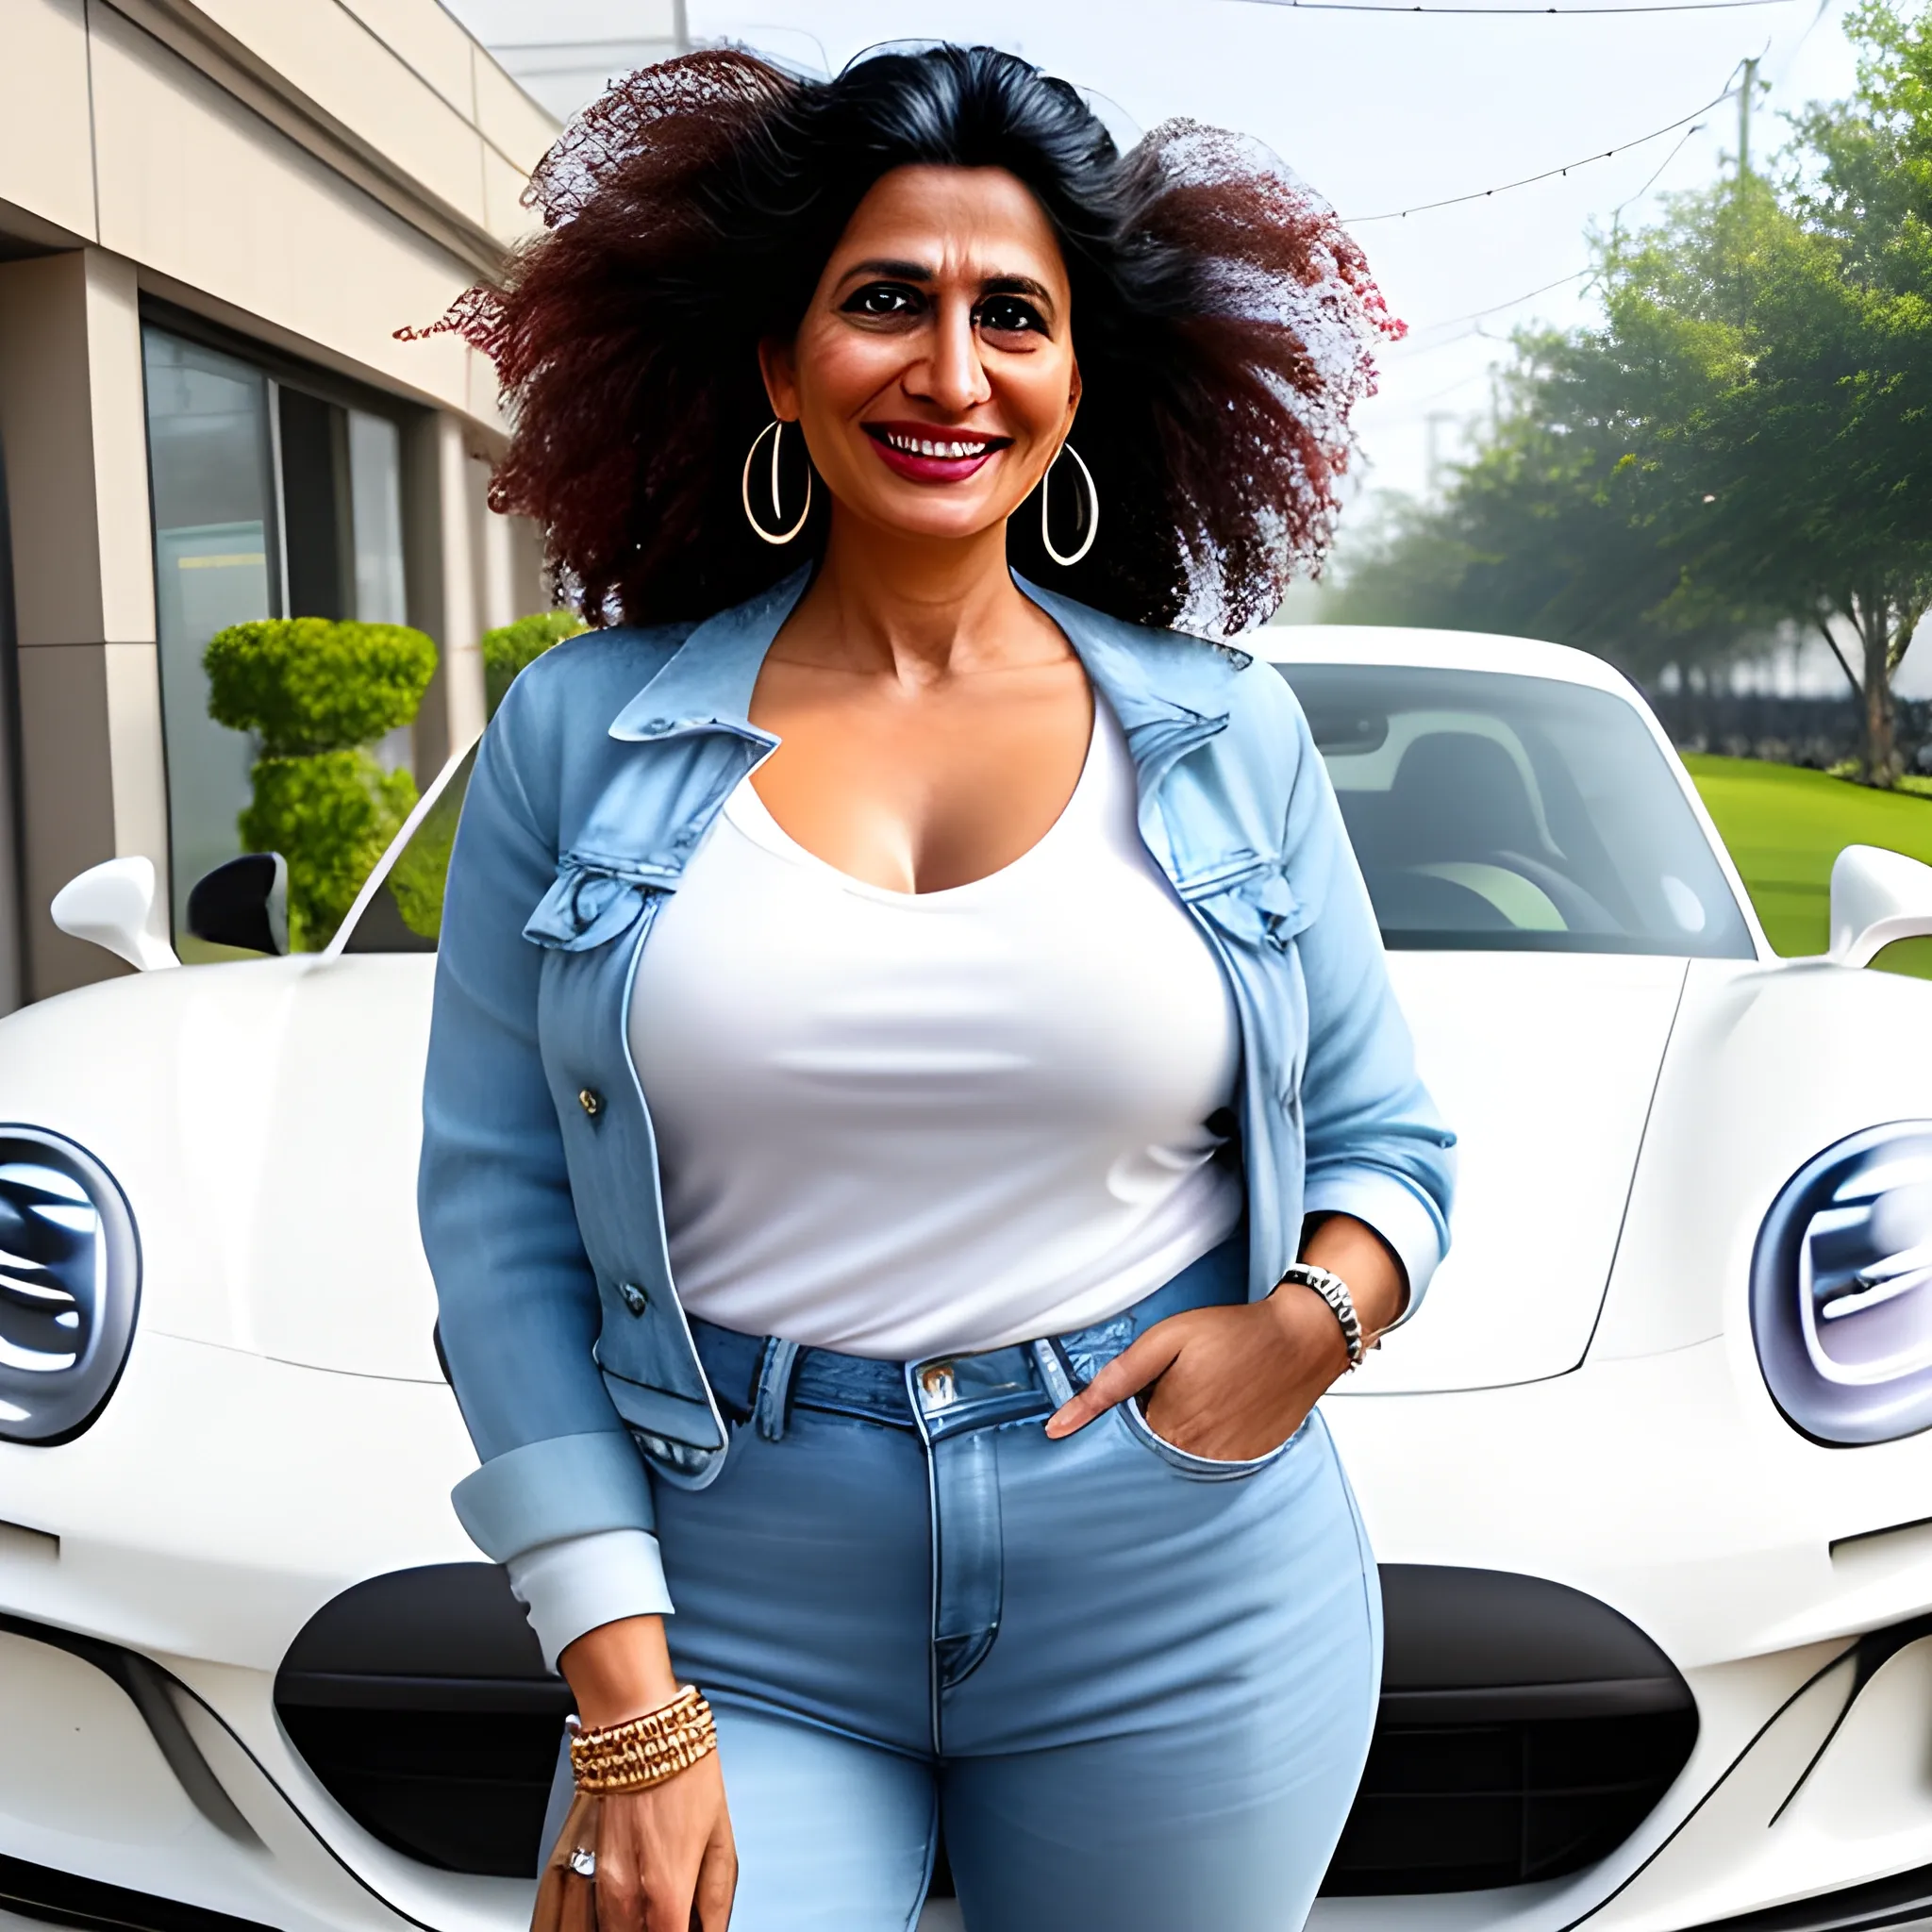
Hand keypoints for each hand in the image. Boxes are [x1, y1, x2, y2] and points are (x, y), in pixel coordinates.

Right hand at [557, 1617, 737, 1928]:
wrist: (636, 1726)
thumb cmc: (681, 1765)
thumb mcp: (720, 1830)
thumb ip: (718, 1890)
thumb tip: (717, 1926)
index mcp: (666, 1885)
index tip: (698, 1928)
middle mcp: (627, 1891)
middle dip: (663, 1928)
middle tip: (684, 1913)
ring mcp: (604, 1880)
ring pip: (618, 1929)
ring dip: (642, 1924)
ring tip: (668, 1904)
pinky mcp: (592, 1865)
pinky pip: (606, 1909)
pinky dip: (625, 1912)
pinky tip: (647, 1893)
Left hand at [1043, 1214, 1406, 1459]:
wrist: (1300, 1338)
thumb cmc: (1233, 1333)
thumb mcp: (1162, 1342)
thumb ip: (1110, 1384)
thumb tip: (1060, 1425)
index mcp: (1166, 1426)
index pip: (1118, 1447)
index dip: (1115, 1426)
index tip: (1124, 1407)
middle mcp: (1194, 1455)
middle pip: (1147, 1459)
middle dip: (1144, 1434)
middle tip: (1168, 1395)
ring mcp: (1225, 1465)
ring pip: (1178, 1466)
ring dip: (1174, 1442)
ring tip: (1197, 1401)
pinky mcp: (1249, 1464)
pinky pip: (1212, 1469)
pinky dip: (1205, 1449)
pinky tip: (1218, 1416)